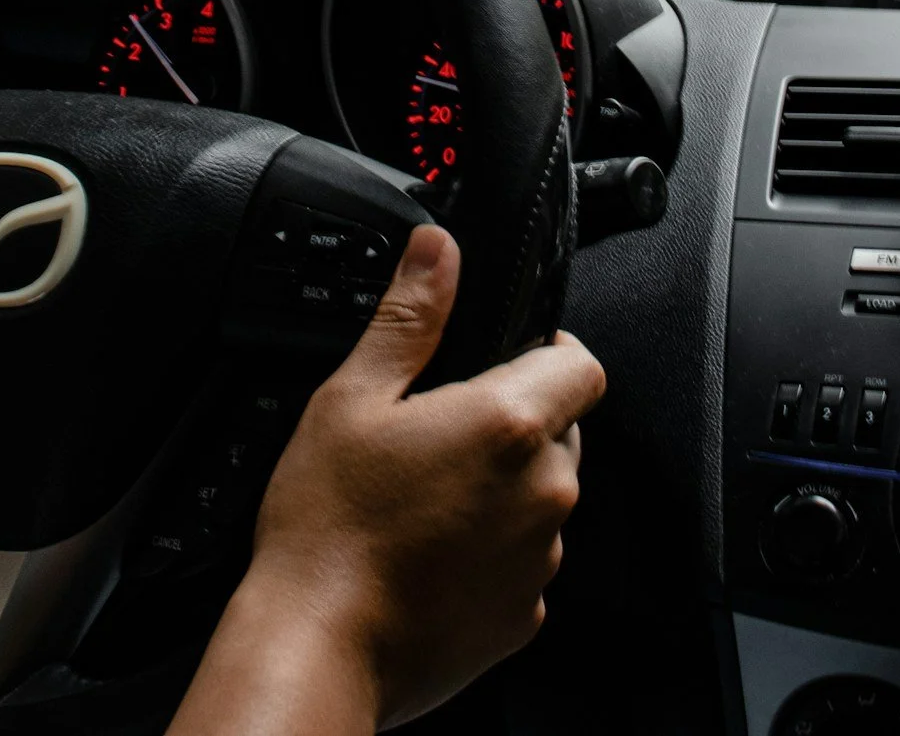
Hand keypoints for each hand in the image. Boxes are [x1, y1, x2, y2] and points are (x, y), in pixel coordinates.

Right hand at [191, 225, 604, 730]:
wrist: (317, 648)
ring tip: (422, 500)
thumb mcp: (351, 398)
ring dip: (502, 489)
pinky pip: (523, 560)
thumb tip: (438, 251)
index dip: (548, 350)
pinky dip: (490, 550)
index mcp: (510, 425)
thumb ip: (410, 318)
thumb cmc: (327, 531)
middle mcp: (544, 491)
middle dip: (513, 422)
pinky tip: (428, 551)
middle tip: (436, 433)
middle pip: (560, 429)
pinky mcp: (525, 614)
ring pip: (541, 497)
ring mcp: (540, 558)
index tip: (506, 357)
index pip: (582, 363)